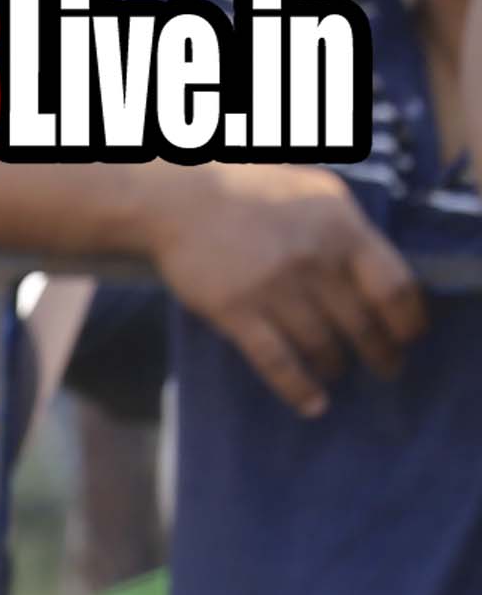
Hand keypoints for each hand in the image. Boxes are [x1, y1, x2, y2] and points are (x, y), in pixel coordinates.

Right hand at [148, 162, 418, 415]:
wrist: (184, 199)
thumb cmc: (254, 189)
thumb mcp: (317, 192)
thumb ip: (350, 227)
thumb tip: (377, 267)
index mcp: (343, 229)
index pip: (393, 285)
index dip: (408, 318)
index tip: (411, 336)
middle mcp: (315, 261)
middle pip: (362, 322)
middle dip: (380, 352)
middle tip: (387, 368)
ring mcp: (275, 289)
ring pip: (321, 344)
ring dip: (336, 366)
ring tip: (340, 372)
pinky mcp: (237, 312)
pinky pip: (276, 361)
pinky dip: (298, 389)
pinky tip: (313, 405)